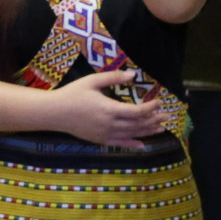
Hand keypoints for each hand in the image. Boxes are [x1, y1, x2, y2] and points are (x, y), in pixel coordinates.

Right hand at [47, 69, 168, 147]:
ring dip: (148, 131)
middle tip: (167, 116)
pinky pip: (120, 143)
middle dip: (154, 120)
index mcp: (109, 109)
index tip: (160, 101)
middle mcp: (110, 124)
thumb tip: (132, 75)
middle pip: (138, 124)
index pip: (137, 111)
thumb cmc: (72, 94)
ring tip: (161, 128)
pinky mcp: (100, 140)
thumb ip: (112, 78)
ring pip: (132, 134)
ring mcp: (105, 134)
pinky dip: (133, 144)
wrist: (54, 113)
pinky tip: (143, 144)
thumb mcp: (91, 81)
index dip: (151, 107)